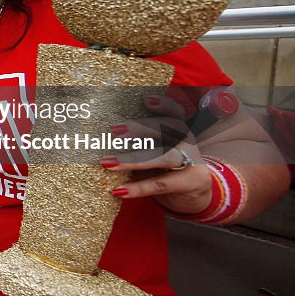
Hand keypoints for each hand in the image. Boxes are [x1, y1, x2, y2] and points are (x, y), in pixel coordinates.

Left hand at [100, 95, 211, 213]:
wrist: (194, 196)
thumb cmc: (165, 168)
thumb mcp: (154, 150)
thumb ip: (137, 141)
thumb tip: (101, 135)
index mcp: (178, 128)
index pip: (175, 111)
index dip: (163, 104)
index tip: (145, 99)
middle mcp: (187, 141)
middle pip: (169, 128)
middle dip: (140, 128)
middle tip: (112, 130)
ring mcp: (193, 161)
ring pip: (164, 157)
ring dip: (133, 159)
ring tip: (107, 163)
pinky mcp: (192, 182)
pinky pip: (161, 184)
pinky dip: (138, 187)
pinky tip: (119, 190)